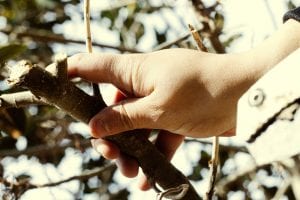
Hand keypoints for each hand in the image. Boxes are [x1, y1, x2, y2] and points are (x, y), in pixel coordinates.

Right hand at [68, 48, 245, 188]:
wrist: (248, 94)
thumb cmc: (203, 91)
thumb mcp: (159, 108)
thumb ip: (124, 118)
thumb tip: (93, 127)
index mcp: (134, 72)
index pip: (92, 67)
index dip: (70, 75)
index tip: (55, 91)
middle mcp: (142, 85)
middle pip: (110, 108)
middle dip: (106, 134)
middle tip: (109, 155)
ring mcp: (158, 101)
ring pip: (132, 126)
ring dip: (129, 150)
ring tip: (131, 173)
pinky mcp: (173, 117)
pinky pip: (155, 136)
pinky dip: (152, 154)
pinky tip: (148, 178)